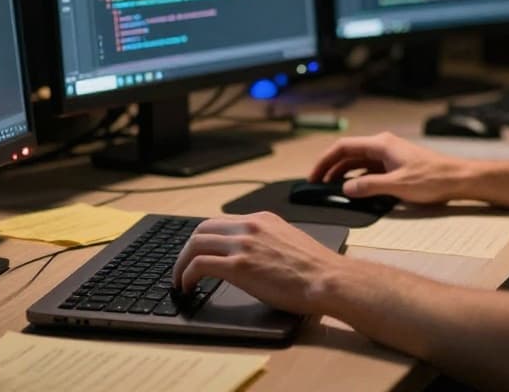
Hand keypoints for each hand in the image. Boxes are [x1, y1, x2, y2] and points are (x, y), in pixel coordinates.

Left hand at [172, 211, 348, 314]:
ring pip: (195, 244)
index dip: (204, 239)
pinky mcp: (238, 266)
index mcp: (262, 219)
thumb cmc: (317, 269)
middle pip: (201, 229)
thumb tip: (254, 255)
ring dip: (181, 263)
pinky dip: (186, 276)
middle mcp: (250, 227)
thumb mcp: (289, 241)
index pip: (220, 222)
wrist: (328, 279)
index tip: (198, 253)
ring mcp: (243, 245)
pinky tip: (187, 287)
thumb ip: (268, 241)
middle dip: (187, 249)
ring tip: (180, 280)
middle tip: (183, 267)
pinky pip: (199, 265)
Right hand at [308, 131, 471, 203]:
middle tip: (317, 184)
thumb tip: (346, 189)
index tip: (314, 175)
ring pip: (357, 162)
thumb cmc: (434, 178)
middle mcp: (383, 146)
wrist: (458, 179)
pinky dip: (357, 178)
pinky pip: (368, 169)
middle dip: (330, 168)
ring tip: (330, 188)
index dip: (325, 160)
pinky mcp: (395, 165)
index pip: (343, 147)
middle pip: (348, 154)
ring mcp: (389, 155)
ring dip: (342, 174)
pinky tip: (353, 190)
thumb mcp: (398, 186)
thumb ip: (369, 187)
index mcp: (381, 144)